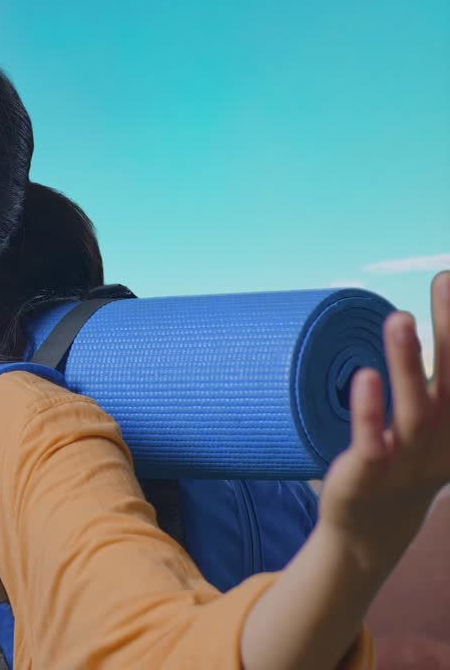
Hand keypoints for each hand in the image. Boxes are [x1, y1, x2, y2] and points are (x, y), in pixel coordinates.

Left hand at [318, 270, 449, 574]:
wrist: (374, 526)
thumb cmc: (408, 457)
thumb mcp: (437, 416)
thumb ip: (442, 374)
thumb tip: (418, 322)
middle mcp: (445, 435)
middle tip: (444, 280)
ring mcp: (409, 455)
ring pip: (414, 407)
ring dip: (408, 361)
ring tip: (399, 317)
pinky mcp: (370, 471)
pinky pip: (372, 439)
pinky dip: (369, 410)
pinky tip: (364, 375)